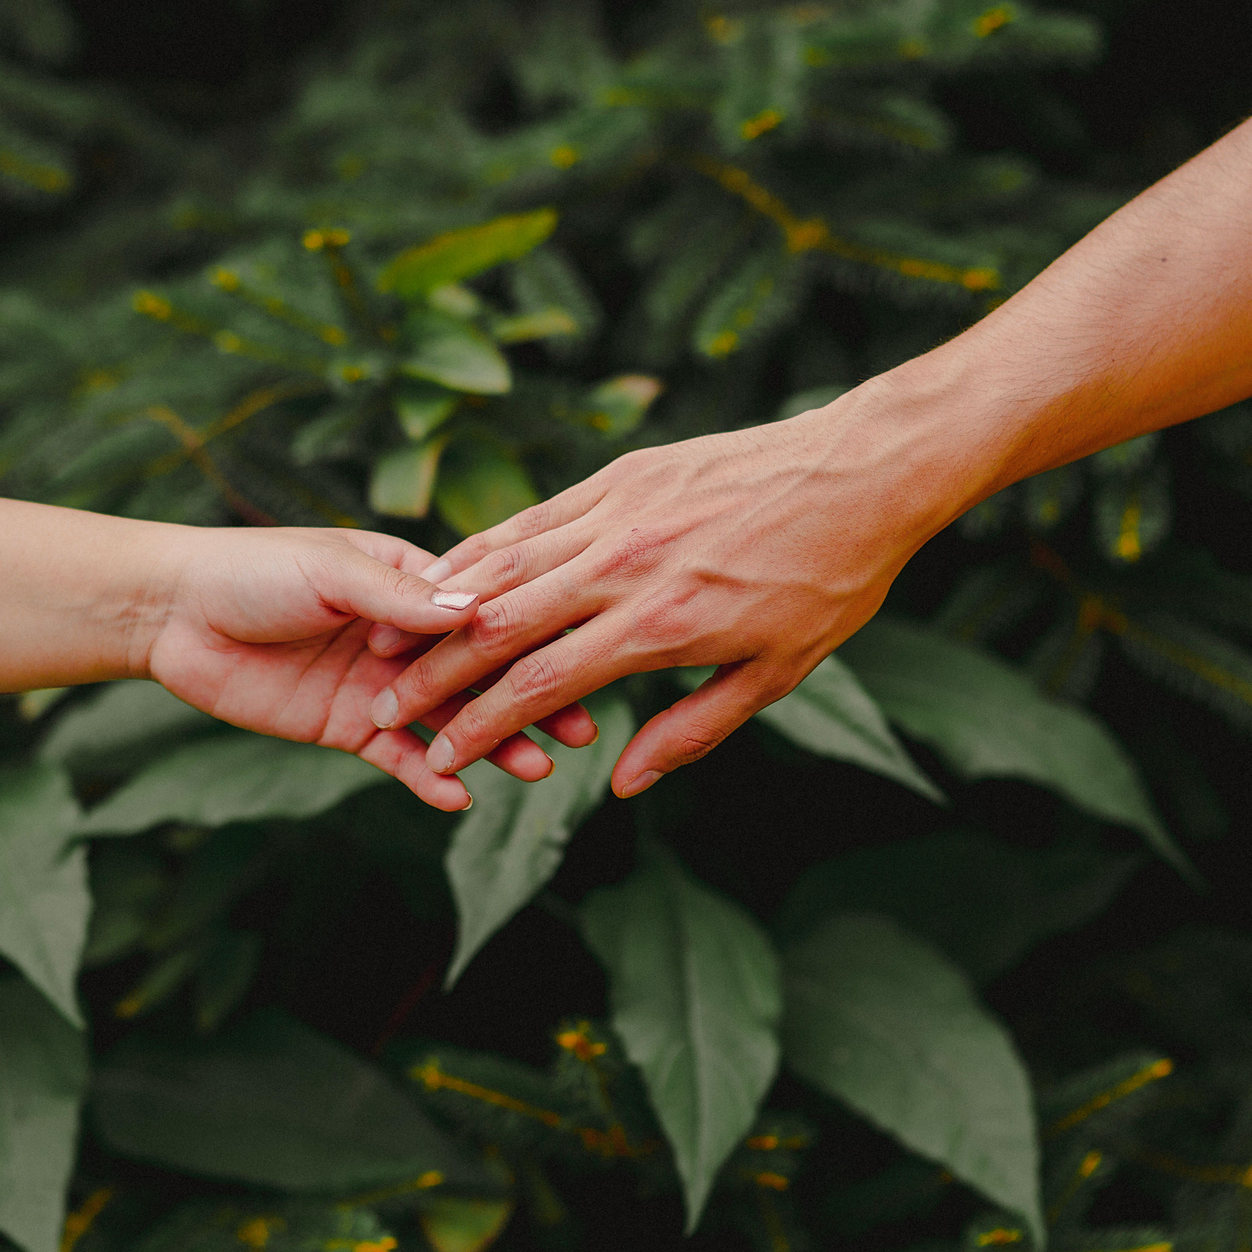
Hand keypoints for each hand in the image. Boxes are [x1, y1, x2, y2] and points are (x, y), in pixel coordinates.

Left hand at [144, 526, 597, 811]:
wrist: (173, 612)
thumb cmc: (253, 569)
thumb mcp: (332, 571)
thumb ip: (403, 598)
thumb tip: (479, 613)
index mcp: (411, 582)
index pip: (484, 612)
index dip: (531, 636)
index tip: (579, 655)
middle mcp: (406, 636)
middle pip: (482, 672)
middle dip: (529, 699)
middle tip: (577, 731)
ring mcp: (382, 685)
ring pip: (450, 720)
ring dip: (491, 744)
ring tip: (534, 770)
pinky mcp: (349, 727)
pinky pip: (399, 758)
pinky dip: (429, 777)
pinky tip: (460, 796)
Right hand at [360, 395, 943, 796]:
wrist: (864, 470)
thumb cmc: (831, 580)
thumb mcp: (777, 674)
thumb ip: (692, 730)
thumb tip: (624, 781)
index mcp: (662, 626)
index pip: (543, 685)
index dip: (481, 725)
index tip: (438, 755)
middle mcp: (627, 567)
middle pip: (502, 625)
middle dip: (437, 673)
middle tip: (388, 705)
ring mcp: (620, 512)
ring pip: (507, 563)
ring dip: (443, 608)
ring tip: (393, 641)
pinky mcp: (623, 475)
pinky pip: (538, 517)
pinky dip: (487, 546)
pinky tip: (452, 568)